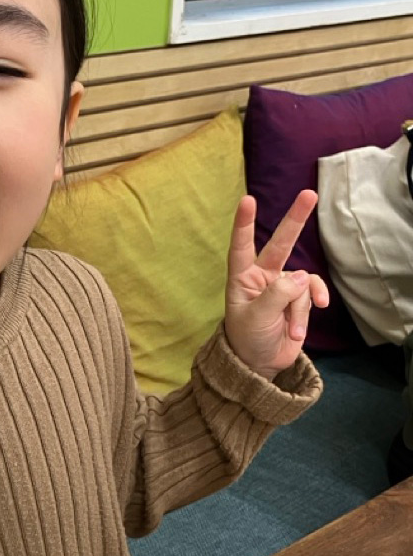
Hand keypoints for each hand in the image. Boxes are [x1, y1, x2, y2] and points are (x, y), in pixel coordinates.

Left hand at [224, 190, 329, 380]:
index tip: (248, 200)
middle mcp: (262, 276)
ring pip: (301, 283)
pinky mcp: (299, 297)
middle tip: (309, 193)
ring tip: (291, 330)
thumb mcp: (256, 318)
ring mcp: (283, 285)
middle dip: (295, 220)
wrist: (262, 362)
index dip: (244, 224)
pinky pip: (313, 291)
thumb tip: (301, 277)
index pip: (241, 247)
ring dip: (299, 309)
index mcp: (241, 278)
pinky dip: (314, 303)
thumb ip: (277, 296)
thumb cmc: (248, 338)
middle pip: (280, 243)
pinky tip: (315, 316)